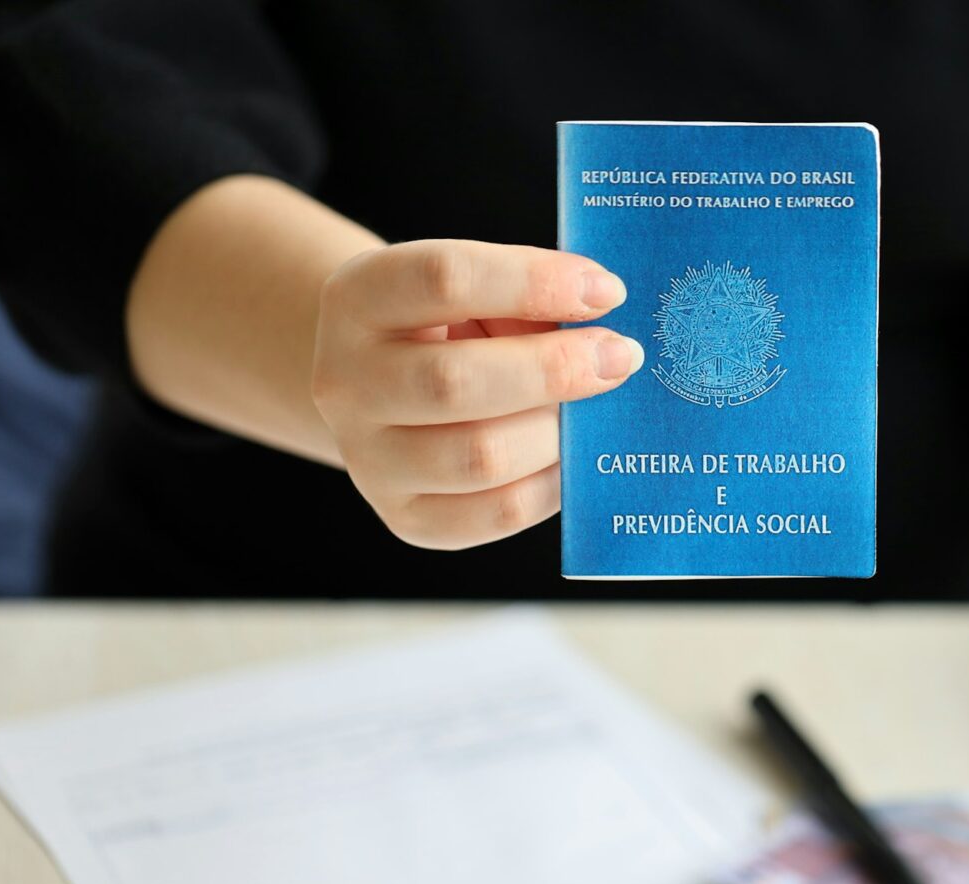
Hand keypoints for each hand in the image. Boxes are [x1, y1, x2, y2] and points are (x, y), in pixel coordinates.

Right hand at [311, 239, 641, 548]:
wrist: (389, 390)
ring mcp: (370, 461)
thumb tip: (610, 331)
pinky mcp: (409, 519)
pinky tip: (572, 454)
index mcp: (358, 299)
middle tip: (622, 356)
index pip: (444, 279)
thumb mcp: (476, 290)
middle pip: (455, 383)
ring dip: (558, 431)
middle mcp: (346, 383)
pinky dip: (553, 482)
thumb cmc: (452, 327)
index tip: (608, 291)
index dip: (536, 283)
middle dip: (557, 369)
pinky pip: (499, 512)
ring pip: (481, 457)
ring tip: (593, 410)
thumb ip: (530, 298)